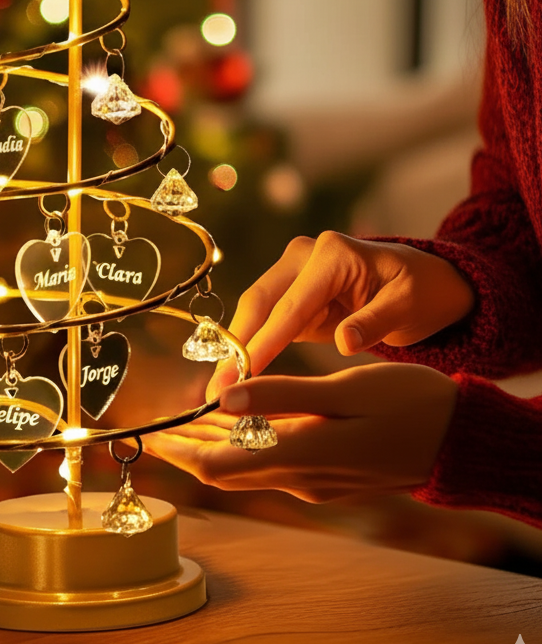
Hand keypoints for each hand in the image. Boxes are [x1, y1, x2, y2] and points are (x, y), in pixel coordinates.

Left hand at [146, 363, 458, 502]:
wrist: (457, 438)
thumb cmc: (406, 403)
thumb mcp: (344, 390)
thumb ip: (282, 394)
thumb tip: (224, 393)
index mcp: (301, 454)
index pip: (220, 466)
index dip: (180, 453)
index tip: (149, 436)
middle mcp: (300, 475)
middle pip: (226, 469)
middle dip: (186, 449)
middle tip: (153, 427)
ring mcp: (313, 479)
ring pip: (245, 464)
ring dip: (211, 445)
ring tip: (180, 421)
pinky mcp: (324, 473)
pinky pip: (269, 460)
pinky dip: (243, 441)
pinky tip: (231, 418)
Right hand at [208, 232, 473, 397]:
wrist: (424, 280)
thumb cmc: (420, 291)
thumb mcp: (408, 307)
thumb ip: (375, 323)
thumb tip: (345, 343)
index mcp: (332, 255)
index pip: (291, 305)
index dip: (265, 341)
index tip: (244, 375)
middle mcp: (303, 256)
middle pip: (259, 301)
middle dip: (237, 346)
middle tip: (218, 388)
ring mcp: (293, 271)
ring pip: (255, 310)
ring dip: (237, 348)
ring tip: (220, 388)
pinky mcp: (291, 292)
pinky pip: (266, 319)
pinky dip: (251, 346)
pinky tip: (238, 375)